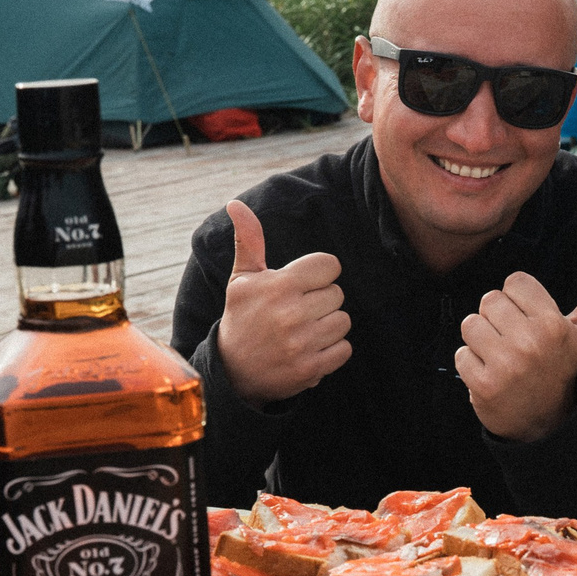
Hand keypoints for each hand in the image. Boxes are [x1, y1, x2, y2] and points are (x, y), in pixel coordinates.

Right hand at [217, 200, 349, 405]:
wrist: (232, 371)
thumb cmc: (242, 317)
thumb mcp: (242, 279)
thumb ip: (249, 241)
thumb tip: (236, 204)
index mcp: (278, 286)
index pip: (329, 266)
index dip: (318, 274)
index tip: (303, 285)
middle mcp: (290, 314)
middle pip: (337, 294)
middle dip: (321, 301)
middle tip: (298, 312)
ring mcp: (301, 343)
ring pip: (343, 321)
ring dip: (328, 326)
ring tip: (304, 331)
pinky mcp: (309, 369)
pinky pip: (344, 349)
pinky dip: (332, 351)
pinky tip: (310, 350)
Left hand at [455, 269, 576, 443]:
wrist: (543, 420)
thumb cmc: (559, 366)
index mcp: (553, 325)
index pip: (515, 281)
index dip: (518, 299)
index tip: (529, 320)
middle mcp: (530, 343)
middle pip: (489, 300)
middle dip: (498, 318)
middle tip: (514, 340)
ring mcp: (506, 365)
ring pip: (470, 324)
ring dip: (480, 339)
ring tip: (501, 355)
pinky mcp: (483, 385)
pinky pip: (461, 354)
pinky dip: (470, 364)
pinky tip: (491, 374)